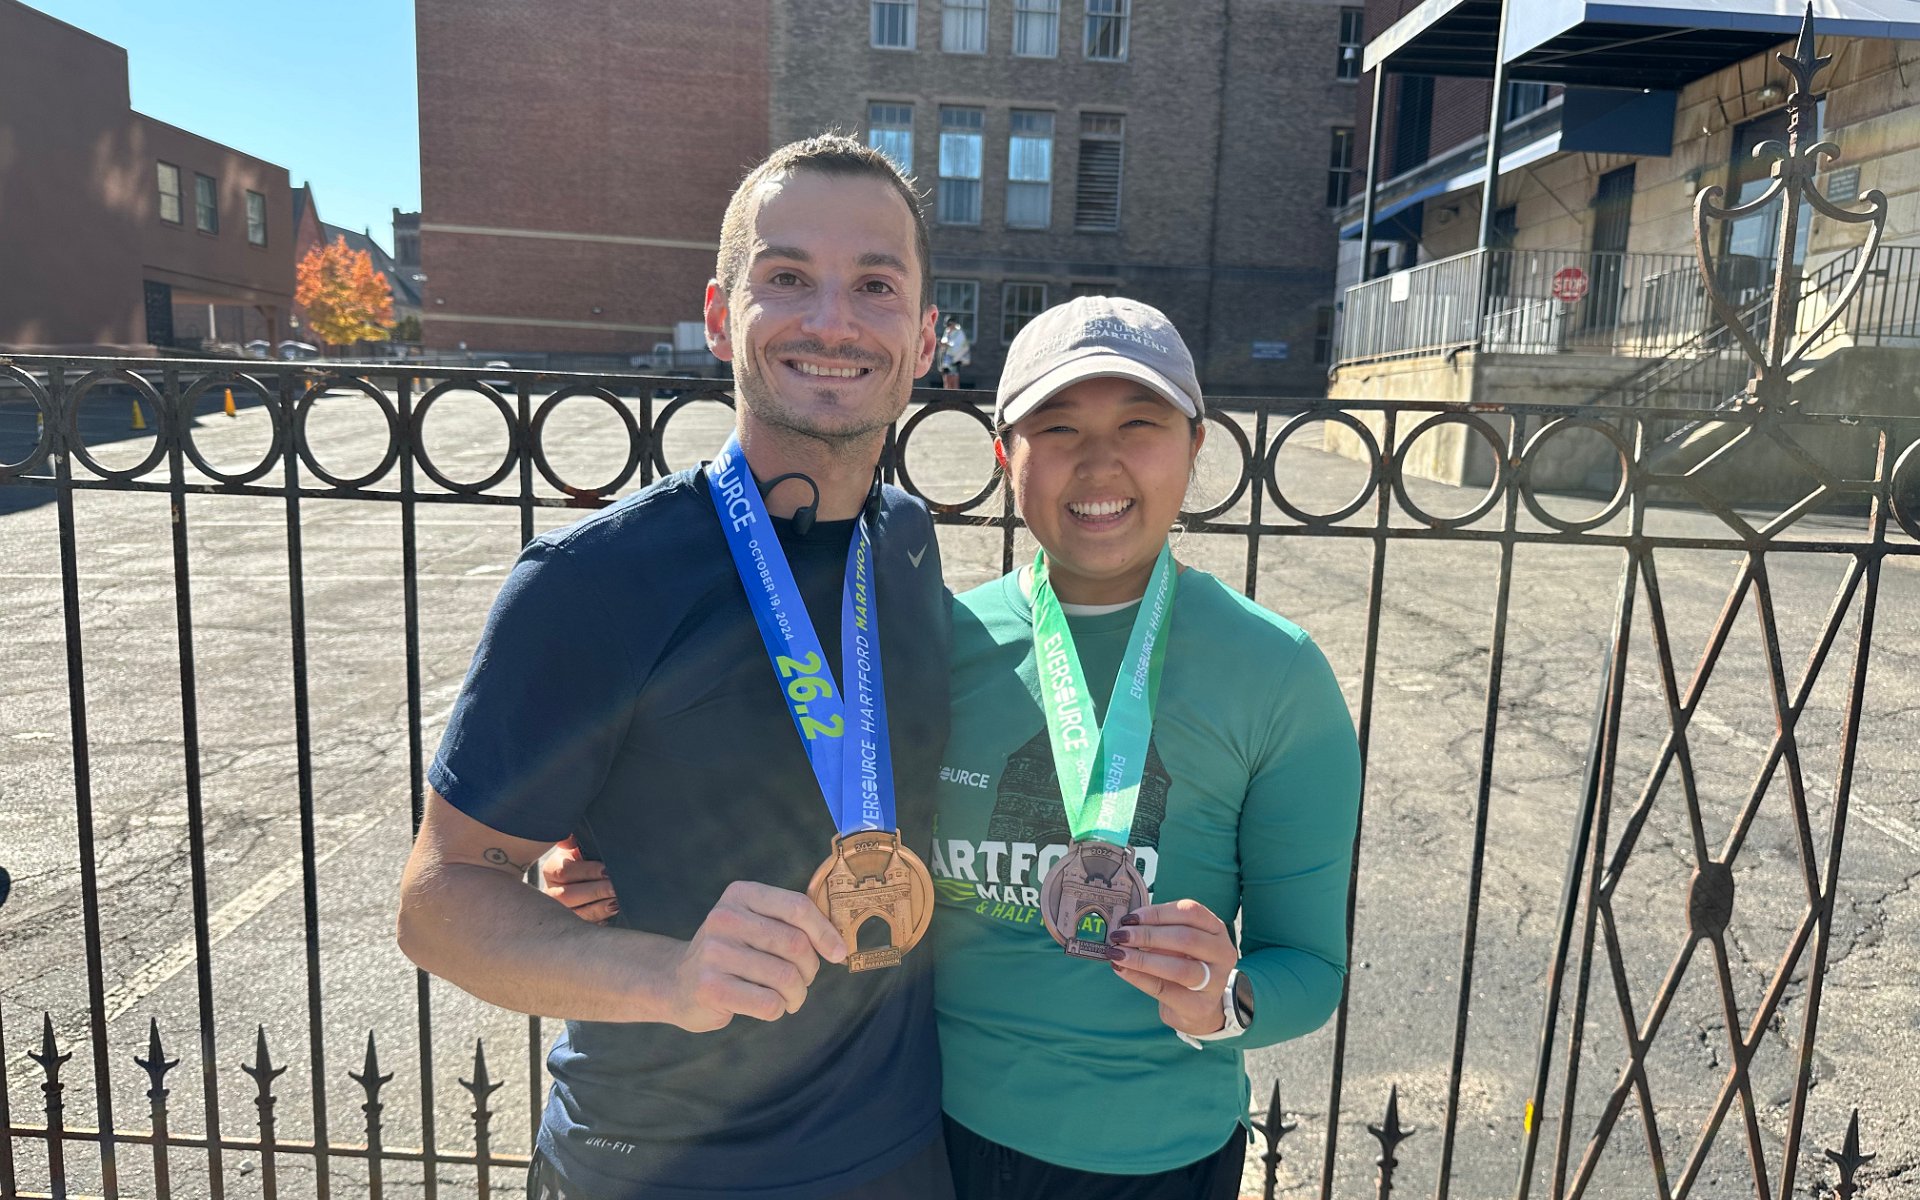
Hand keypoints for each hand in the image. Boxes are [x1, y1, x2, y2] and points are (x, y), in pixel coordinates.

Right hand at [537, 838, 618, 922]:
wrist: (589, 877)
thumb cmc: (587, 858)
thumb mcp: (580, 846)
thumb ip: (573, 840)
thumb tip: (568, 840)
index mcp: (552, 870)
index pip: (565, 871)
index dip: (587, 871)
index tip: (607, 870)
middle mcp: (551, 892)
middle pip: (566, 896)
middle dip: (594, 892)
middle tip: (615, 888)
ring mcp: (560, 912)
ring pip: (574, 915)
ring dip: (598, 909)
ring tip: (617, 903)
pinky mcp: (572, 926)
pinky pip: (583, 928)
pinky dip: (598, 922)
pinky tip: (611, 917)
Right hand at [667, 880, 848, 1032]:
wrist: (677, 982)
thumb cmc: (733, 954)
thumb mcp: (755, 925)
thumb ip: (792, 924)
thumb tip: (840, 943)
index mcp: (741, 894)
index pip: (797, 907)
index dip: (825, 932)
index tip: (839, 953)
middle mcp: (724, 918)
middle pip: (795, 945)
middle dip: (810, 970)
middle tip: (803, 980)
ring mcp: (714, 953)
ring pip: (786, 978)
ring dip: (796, 994)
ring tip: (787, 997)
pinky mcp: (710, 987)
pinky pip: (769, 1004)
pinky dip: (778, 1010)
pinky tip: (767, 1006)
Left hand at [1107, 898, 1237, 1036]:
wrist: (1197, 1008)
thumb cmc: (1183, 964)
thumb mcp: (1177, 943)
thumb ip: (1158, 930)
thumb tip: (1125, 925)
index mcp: (1216, 930)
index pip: (1191, 912)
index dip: (1158, 913)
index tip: (1130, 918)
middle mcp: (1222, 953)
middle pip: (1186, 938)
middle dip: (1148, 935)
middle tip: (1119, 935)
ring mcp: (1215, 982)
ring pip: (1179, 968)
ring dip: (1142, 959)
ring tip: (1117, 953)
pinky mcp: (1198, 1006)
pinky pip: (1165, 990)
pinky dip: (1139, 978)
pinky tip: (1121, 970)